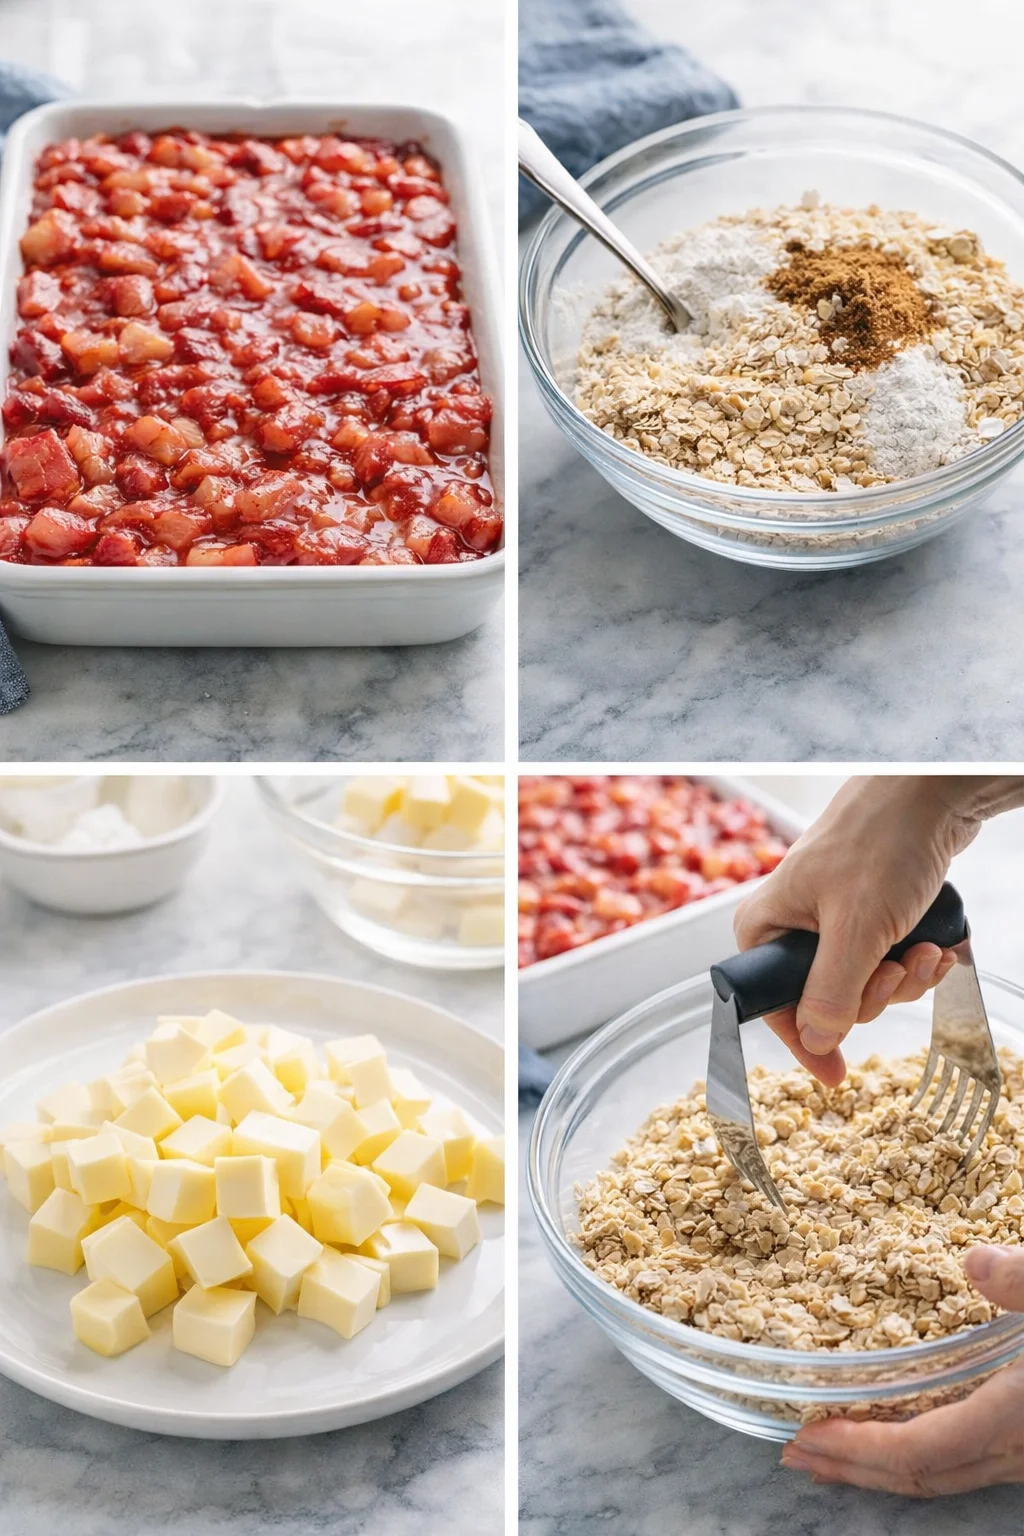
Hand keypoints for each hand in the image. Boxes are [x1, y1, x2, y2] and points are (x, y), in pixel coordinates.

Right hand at [733, 776, 992, 1085]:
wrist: (929, 794)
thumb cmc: (880, 843)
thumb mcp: (856, 927)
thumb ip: (832, 991)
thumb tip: (816, 1043)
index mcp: (766, 928)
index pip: (774, 1007)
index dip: (807, 1041)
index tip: (837, 1077)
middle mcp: (792, 927)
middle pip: (827, 1001)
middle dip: (875, 993)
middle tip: (898, 967)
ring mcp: (832, 921)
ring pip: (865, 984)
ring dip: (905, 977)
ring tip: (925, 947)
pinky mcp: (869, 914)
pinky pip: (888, 961)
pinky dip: (916, 962)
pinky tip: (936, 944)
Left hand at [781, 1246, 1023, 1494]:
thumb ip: (1021, 1280)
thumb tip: (973, 1262)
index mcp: (1009, 1417)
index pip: (920, 1448)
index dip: (860, 1445)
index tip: (810, 1430)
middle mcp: (1010, 1450)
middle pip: (917, 1474)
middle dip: (850, 1465)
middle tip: (792, 1450)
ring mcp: (1018, 1456)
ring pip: (936, 1478)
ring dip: (876, 1468)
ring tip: (823, 1455)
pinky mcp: (1020, 1446)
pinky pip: (955, 1466)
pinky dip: (911, 1458)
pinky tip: (891, 1435)